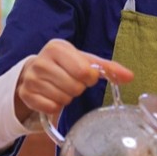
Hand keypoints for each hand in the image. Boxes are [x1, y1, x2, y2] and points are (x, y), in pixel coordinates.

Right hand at [15, 38, 133, 120]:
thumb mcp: (85, 61)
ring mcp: (31, 78)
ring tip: (61, 88)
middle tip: (71, 82)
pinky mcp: (26, 94)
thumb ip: (108, 68)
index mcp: (57, 47)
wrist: (34, 71)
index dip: (89, 77)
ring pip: (63, 99)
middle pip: (75, 87)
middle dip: (78, 88)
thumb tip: (130, 76)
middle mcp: (41, 61)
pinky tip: (52, 96)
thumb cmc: (65, 64)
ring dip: (67, 97)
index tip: (85, 75)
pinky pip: (51, 108)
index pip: (84, 71)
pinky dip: (56, 106)